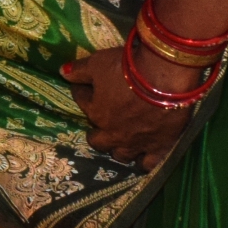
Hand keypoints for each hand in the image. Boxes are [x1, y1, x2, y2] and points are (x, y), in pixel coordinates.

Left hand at [61, 43, 200, 172]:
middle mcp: (113, 133)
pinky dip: (145, 162)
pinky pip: (148, 164)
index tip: (87, 87)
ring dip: (119, 149)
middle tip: (103, 124)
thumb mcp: (97, 64)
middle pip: (99, 141)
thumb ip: (79, 71)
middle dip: (98, 133)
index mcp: (96, 113)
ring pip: (122, 155)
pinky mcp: (159, 147)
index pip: (83, 102)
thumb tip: (63, 72)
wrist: (164, 78)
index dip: (83, 93)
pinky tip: (144, 158)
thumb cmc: (126, 70)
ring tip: (123, 142)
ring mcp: (136, 143)